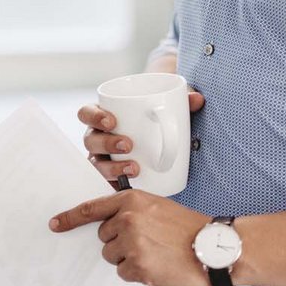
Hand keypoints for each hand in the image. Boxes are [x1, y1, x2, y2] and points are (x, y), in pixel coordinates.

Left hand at [49, 189, 212, 285]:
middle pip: (104, 237)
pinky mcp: (138, 265)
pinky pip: (124, 272)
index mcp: (130, 201)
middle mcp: (127, 219)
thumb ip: (131, 211)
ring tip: (153, 253)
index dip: (70, 218)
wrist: (213, 247)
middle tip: (146, 242)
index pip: (91, 209)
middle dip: (119, 242)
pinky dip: (137, 273)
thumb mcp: (156, 207)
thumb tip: (110, 223)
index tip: (56, 224)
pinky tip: (156, 265)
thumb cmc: (187, 228)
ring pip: (112, 256)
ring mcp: (131, 243)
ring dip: (128, 258)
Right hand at [79, 88, 203, 182]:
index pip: (87, 113)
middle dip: (106, 143)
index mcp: (105, 117)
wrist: (167, 144)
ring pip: (97, 164)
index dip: (94, 117)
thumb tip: (198, 98)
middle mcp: (100, 138)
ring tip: (134, 168)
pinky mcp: (114, 178)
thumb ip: (184, 101)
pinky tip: (130, 187)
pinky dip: (115, 186)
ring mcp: (105, 159)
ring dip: (111, 167)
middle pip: (90, 140)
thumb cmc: (162, 120)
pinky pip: (107, 184)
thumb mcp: (172, 109)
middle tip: (128, 145)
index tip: (112, 121)